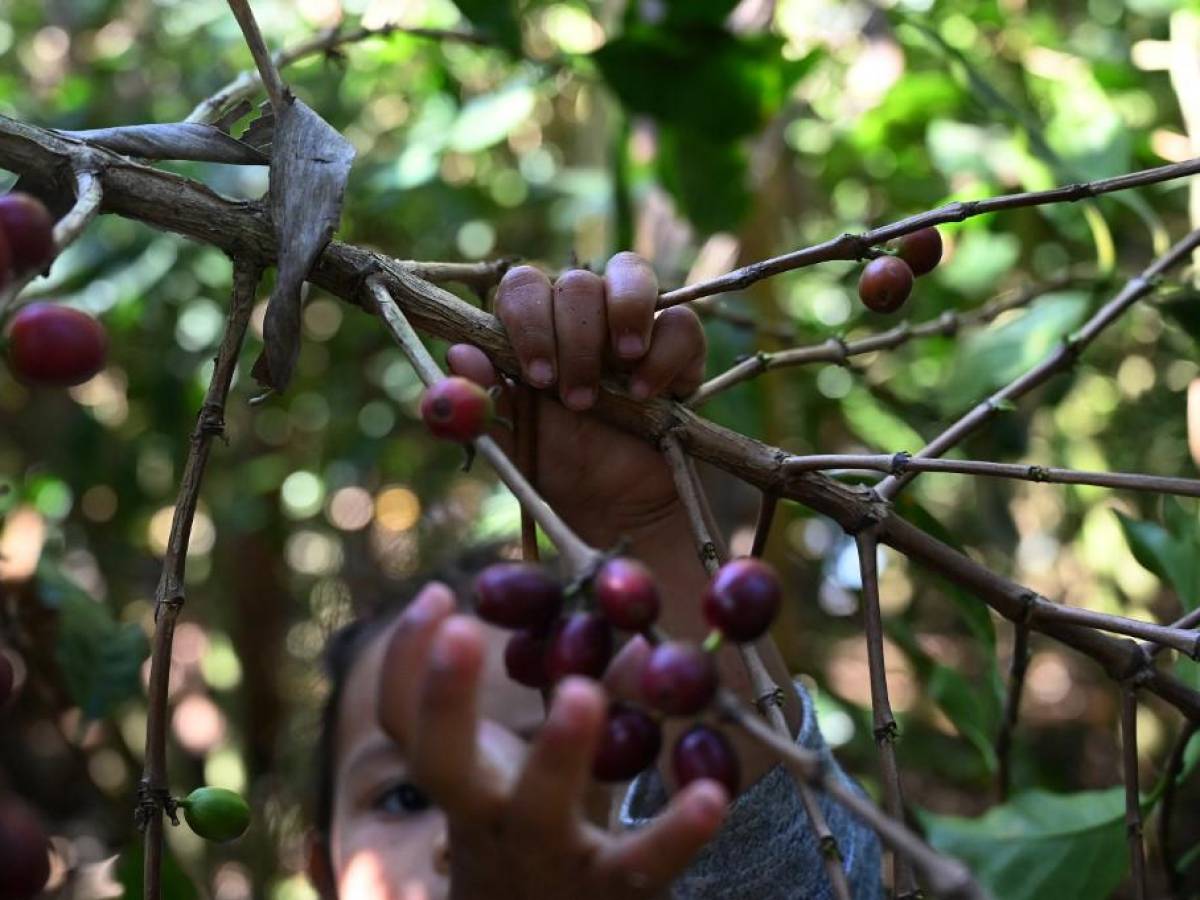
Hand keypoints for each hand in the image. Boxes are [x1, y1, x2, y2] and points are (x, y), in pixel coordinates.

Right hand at [377, 583, 729, 899]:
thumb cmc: (533, 834)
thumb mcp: (535, 766)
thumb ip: (572, 694)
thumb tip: (632, 630)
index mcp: (464, 779)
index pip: (404, 721)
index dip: (408, 660)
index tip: (437, 591)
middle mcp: (487, 817)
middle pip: (442, 764)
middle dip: (446, 699)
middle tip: (462, 632)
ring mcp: (545, 856)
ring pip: (538, 809)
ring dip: (557, 750)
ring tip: (581, 691)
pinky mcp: (610, 893)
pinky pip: (640, 864)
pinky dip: (675, 832)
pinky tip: (711, 793)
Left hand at [446, 253, 706, 546]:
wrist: (618, 506)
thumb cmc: (559, 463)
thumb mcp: (515, 441)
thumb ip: (487, 398)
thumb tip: (457, 353)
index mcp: (535, 326)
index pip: (524, 286)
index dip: (528, 319)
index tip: (537, 376)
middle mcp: (582, 315)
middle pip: (577, 281)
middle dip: (576, 338)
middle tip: (577, 398)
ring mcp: (633, 324)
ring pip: (631, 273)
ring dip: (624, 316)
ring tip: (621, 367)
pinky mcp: (679, 346)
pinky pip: (681, 322)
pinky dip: (664, 353)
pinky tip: (647, 393)